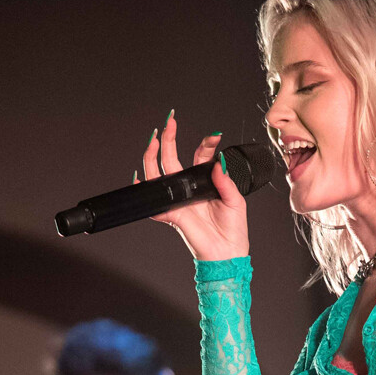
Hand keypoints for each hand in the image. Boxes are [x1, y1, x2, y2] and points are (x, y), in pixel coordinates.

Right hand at [140, 111, 249, 261]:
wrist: (227, 253)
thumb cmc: (233, 230)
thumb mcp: (235, 200)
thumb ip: (226, 181)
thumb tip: (218, 161)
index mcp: (205, 182)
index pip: (200, 156)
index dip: (205, 144)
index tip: (214, 136)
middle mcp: (189, 188)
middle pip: (173, 158)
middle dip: (169, 138)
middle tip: (169, 121)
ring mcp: (179, 200)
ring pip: (159, 173)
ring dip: (153, 156)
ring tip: (154, 138)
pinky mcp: (173, 214)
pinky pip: (154, 202)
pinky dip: (144, 191)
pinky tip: (140, 177)